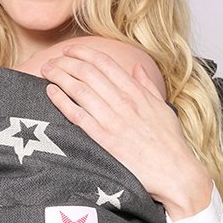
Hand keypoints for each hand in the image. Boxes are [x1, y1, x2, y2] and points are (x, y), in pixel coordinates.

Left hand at [40, 41, 213, 220]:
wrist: (175, 172)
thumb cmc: (171, 144)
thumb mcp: (163, 108)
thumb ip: (148, 87)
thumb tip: (138, 68)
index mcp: (137, 93)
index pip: (105, 63)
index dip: (84, 53)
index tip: (71, 50)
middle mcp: (123, 102)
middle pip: (88, 72)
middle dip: (67, 61)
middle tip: (52, 58)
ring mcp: (113, 120)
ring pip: (80, 89)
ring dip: (60, 76)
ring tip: (46, 69)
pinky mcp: (105, 139)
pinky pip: (78, 116)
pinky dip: (62, 101)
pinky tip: (51, 92)